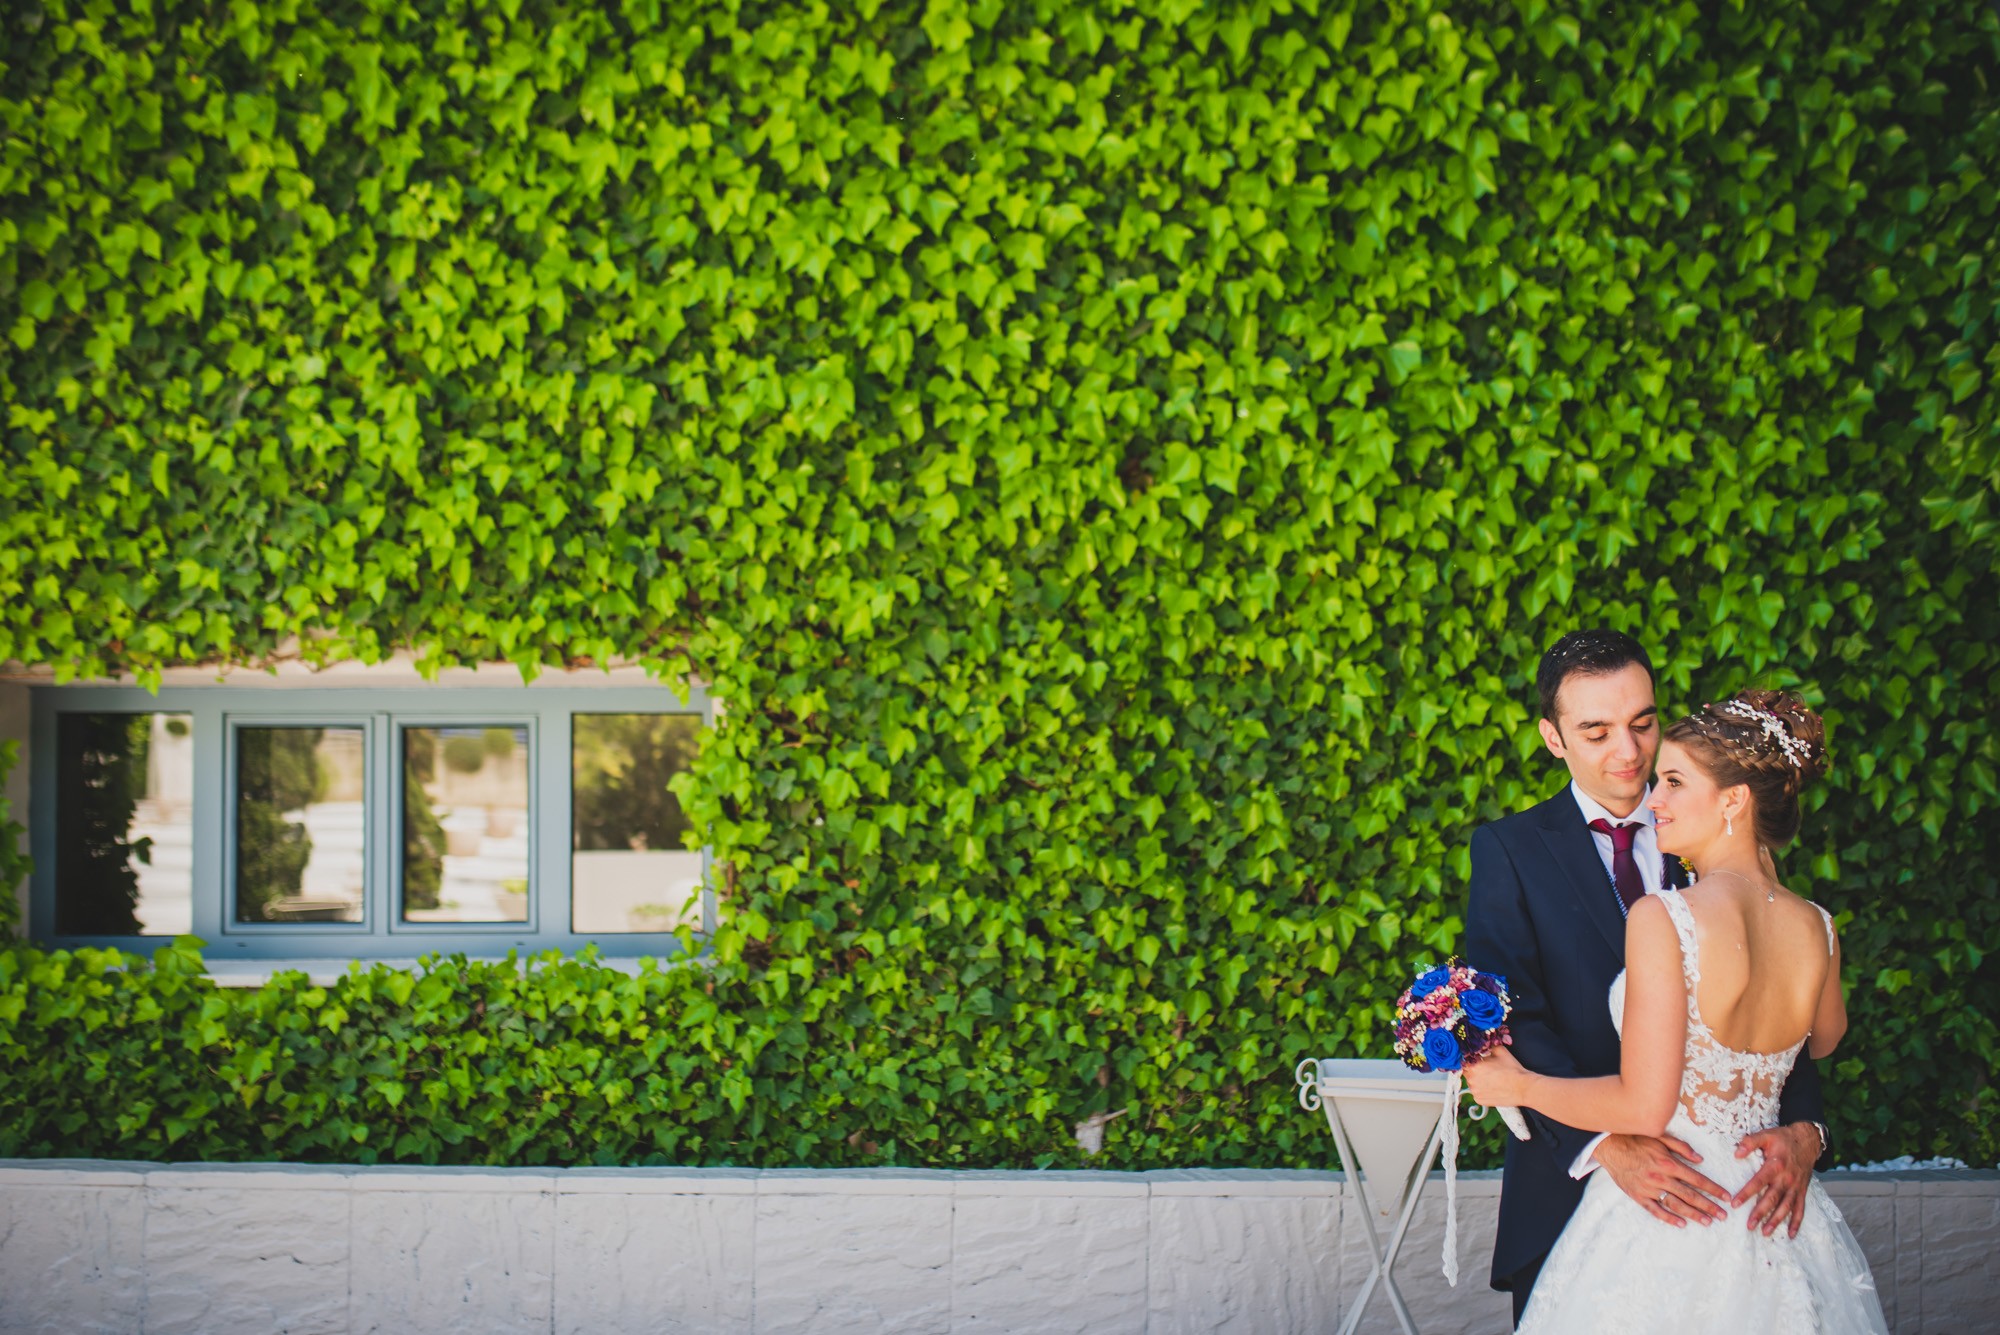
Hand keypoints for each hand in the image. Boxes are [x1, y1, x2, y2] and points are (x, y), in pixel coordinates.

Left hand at [1462, 1045, 1527, 1107]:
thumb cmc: (1512, 1070)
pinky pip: (1477, 1093)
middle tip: (1488, 1070)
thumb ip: (1487, 1046)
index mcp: (1473, 1066)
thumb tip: (1481, 1044)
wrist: (1523, 1088)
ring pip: (1472, 1083)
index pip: (1465, 1061)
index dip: (1472, 1060)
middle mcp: (1471, 1080)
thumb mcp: (1500, 1050)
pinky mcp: (1479, 1100)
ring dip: (1478, 1080)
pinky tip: (1492, 1087)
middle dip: (1475, 1070)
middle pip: (1468, 1072)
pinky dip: (1482, 1090)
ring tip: (1492, 1079)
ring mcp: (1474, 1091)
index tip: (1479, 1061)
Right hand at [1593, 1132, 1728, 1227]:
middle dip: (1709, 1206)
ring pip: (1675, 1205)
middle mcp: (1661, 1178)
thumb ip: (1681, 1147)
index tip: (1726, 1197)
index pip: (1697, 1179)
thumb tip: (1700, 1159)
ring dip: (1694, 1214)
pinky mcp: (1638, 1196)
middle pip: (1690, 1195)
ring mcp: (1649, 1189)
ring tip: (1708, 1221)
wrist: (1610, 1146)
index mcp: (1668, 1163)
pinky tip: (1681, 1223)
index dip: (1713, 1189)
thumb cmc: (1636, 1140)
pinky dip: (1669, 1218)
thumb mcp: (1660, 1137)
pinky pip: (1655, 1210)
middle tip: (1723, 1215)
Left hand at [1732, 1122, 1817, 1237]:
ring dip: (1776, 1221)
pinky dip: (1797, 1222)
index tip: (1734, 1204)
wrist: (1807, 1140)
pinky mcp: (1802, 1191)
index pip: (1758, 1182)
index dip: (1746, 1193)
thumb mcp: (1766, 1135)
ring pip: (1786, 1207)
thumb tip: (1736, 1154)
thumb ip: (1750, 1142)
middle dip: (1760, 1213)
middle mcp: (1786, 1179)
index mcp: (1775, 1165)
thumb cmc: (1783, 1139)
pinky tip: (1791, 1234)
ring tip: (1765, 1232)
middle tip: (1749, 1226)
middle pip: (1772, 1199)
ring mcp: (1796, 1187)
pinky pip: (1800, 1209)